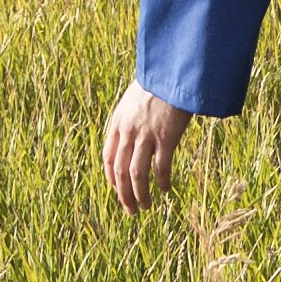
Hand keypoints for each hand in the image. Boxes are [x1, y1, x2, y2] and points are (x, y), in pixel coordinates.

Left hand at [103, 83, 195, 212]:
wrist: (172, 71)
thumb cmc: (157, 83)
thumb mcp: (133, 99)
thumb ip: (130, 118)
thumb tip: (133, 136)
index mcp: (118, 123)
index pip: (108, 158)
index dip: (111, 178)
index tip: (116, 190)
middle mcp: (128, 132)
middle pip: (120, 172)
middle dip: (123, 195)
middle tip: (130, 210)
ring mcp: (146, 136)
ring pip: (137, 175)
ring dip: (139, 194)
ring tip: (145, 207)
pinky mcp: (165, 138)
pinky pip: (161, 168)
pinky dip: (161, 182)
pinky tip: (165, 190)